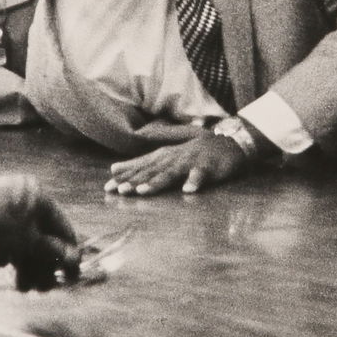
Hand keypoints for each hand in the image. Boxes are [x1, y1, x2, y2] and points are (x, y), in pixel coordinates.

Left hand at [0, 173, 80, 290]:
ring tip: (22, 287)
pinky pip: (3, 242)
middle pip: (41, 238)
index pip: (61, 226)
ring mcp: (3, 212)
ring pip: (21, 243)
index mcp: (38, 197)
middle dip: (43, 265)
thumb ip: (51, 250)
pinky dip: (6, 256)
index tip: (71, 275)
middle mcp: (23, 202)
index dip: (68, 252)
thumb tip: (74, 259)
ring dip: (25, 266)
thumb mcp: (28, 239)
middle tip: (44, 289)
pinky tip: (3, 266)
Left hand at [106, 132, 247, 195]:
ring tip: (143, 191)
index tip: (107, 188)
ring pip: (171, 173)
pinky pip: (200, 175)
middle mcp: (173, 158)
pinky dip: (194, 181)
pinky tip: (188, 190)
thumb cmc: (193, 152)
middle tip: (120, 191)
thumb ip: (141, 162)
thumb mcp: (166, 155)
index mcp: (163, 156)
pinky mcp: (207, 167)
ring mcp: (190, 162)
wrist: (228, 144)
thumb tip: (113, 168)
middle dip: (135, 181)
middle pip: (151, 171)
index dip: (123, 177)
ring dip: (157, 182)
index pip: (139, 167)